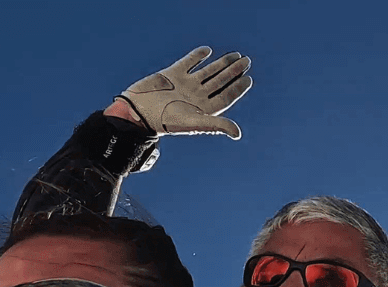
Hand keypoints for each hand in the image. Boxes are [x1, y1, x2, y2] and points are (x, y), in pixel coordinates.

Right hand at [115, 47, 251, 139]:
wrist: (138, 110)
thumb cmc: (165, 121)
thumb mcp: (193, 123)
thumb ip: (216, 125)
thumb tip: (238, 134)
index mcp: (202, 108)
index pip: (225, 96)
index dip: (237, 87)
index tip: (248, 78)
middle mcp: (196, 96)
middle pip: (219, 82)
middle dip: (233, 71)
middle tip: (246, 61)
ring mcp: (185, 84)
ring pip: (208, 71)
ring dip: (221, 63)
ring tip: (235, 55)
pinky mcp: (172, 74)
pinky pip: (188, 63)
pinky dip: (197, 56)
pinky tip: (208, 51)